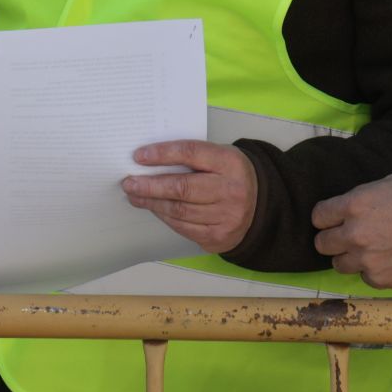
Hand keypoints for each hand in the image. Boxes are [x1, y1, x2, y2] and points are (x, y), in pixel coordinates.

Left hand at [122, 140, 257, 254]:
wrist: (263, 206)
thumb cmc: (231, 176)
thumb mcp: (220, 157)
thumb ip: (192, 158)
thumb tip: (150, 162)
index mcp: (229, 163)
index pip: (191, 154)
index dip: (162, 154)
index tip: (139, 156)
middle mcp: (230, 190)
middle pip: (182, 188)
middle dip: (150, 186)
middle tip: (129, 182)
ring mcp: (225, 217)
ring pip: (179, 211)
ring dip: (152, 203)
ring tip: (135, 195)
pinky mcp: (218, 237)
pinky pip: (184, 227)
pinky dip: (165, 217)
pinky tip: (154, 208)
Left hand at [311, 175, 391, 289]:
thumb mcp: (390, 184)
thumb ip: (364, 196)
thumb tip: (353, 205)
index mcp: (353, 206)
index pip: (318, 216)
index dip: (325, 218)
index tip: (331, 220)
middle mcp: (353, 235)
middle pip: (322, 244)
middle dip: (331, 240)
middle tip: (345, 238)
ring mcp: (365, 260)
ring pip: (339, 265)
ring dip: (349, 258)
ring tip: (366, 252)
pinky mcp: (380, 280)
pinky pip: (365, 278)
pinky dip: (372, 272)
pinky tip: (386, 262)